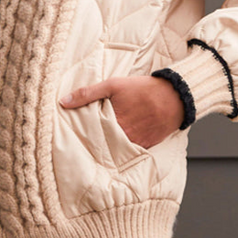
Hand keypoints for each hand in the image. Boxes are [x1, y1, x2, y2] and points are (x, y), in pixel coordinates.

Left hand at [59, 75, 184, 148]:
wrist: (174, 97)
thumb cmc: (143, 89)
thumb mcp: (113, 85)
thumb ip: (87, 93)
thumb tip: (63, 101)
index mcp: (112, 122)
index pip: (89, 135)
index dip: (80, 137)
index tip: (71, 139)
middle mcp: (122, 136)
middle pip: (101, 145)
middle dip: (92, 145)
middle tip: (79, 148)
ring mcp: (135, 143)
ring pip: (114, 150)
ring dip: (106, 149)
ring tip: (96, 150)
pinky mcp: (145, 146)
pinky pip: (129, 152)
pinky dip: (122, 151)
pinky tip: (114, 149)